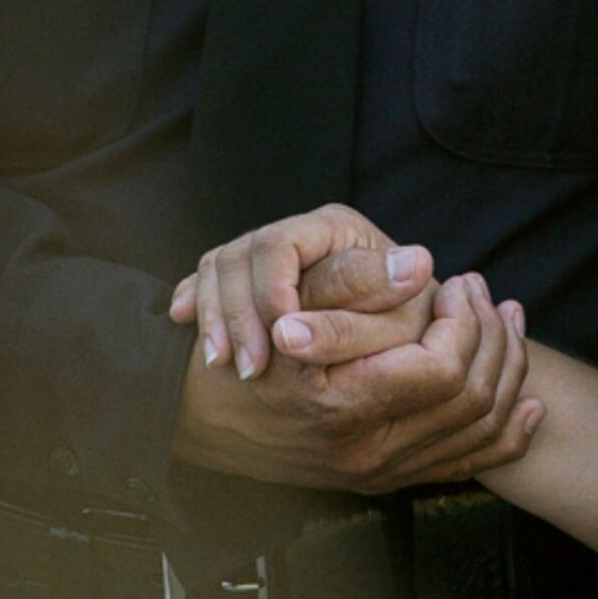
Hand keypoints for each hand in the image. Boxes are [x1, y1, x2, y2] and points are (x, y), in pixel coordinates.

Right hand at [168, 202, 434, 379]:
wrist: (392, 344)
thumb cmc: (401, 329)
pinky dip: (197, 307)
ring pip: (217, 270)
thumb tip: (413, 262)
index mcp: (334, 228)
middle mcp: (296, 234)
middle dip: (239, 314)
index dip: (271, 293)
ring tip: (223, 364)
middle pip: (240, 257)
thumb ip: (382, 295)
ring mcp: (266, 255)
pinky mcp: (245, 279)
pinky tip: (184, 323)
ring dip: (215, 318)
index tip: (280, 343)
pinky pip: (203, 283)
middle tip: (251, 370)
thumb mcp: (396, 315)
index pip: (281, 246)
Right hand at [171, 271, 538, 494]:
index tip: (458, 283)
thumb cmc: (236, 354)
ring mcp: (380, 472)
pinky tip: (527, 402)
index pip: (443, 369)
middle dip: (492, 337)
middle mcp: (367, 452)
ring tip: (508, 322)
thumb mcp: (283, 304)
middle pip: (473, 400)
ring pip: (480, 432)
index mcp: (343, 407)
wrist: (194, 419)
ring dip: (508, 373)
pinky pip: (467, 465)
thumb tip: (422, 263)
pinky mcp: (387, 479)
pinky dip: (506, 434)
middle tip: (484, 293)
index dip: (464, 320)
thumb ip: (352, 282)